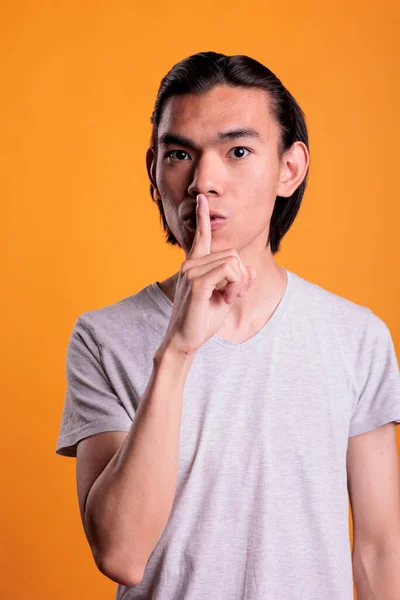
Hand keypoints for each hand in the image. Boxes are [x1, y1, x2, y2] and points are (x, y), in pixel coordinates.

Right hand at [161, 193, 256, 355]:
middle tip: (234, 294)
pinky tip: (225, 298)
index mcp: (195, 265)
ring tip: (225, 298)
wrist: (185, 341)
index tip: (200, 199)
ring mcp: (191, 272)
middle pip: (233, 254)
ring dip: (237, 283)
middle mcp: (190, 264)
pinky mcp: (196, 283)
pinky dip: (234, 286)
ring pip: (233, 262)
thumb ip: (237, 280)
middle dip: (241, 276)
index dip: (202, 217)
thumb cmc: (202, 320)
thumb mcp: (226, 297)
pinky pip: (228, 272)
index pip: (201, 237)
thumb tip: (250, 268)